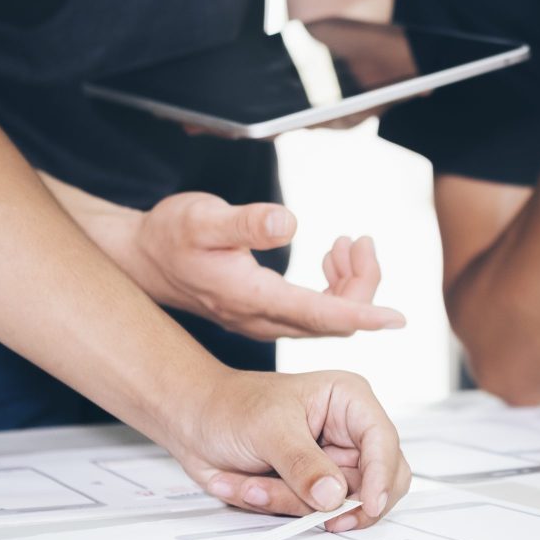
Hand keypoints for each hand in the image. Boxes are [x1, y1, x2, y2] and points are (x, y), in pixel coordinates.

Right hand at [127, 192, 404, 339]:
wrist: (142, 258)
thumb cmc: (170, 235)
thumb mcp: (203, 218)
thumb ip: (247, 223)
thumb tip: (290, 222)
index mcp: (253, 298)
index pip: (321, 314)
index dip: (363, 313)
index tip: (397, 319)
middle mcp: (262, 319)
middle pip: (333, 319)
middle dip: (361, 283)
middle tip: (362, 242)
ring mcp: (263, 320)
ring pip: (326, 317)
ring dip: (349, 283)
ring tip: (346, 244)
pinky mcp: (264, 313)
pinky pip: (313, 311)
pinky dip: (333, 286)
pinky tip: (330, 257)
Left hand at [173, 368, 410, 530]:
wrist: (195, 422)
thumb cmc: (232, 407)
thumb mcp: (269, 429)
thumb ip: (303, 465)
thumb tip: (335, 496)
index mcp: (349, 400)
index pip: (384, 441)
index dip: (381, 476)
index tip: (369, 505)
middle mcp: (349, 432)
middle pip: (376, 481)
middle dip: (336, 500)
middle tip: (318, 517)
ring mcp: (332, 463)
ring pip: (340, 504)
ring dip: (290, 502)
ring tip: (250, 485)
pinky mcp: (313, 488)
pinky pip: (311, 513)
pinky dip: (278, 506)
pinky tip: (247, 486)